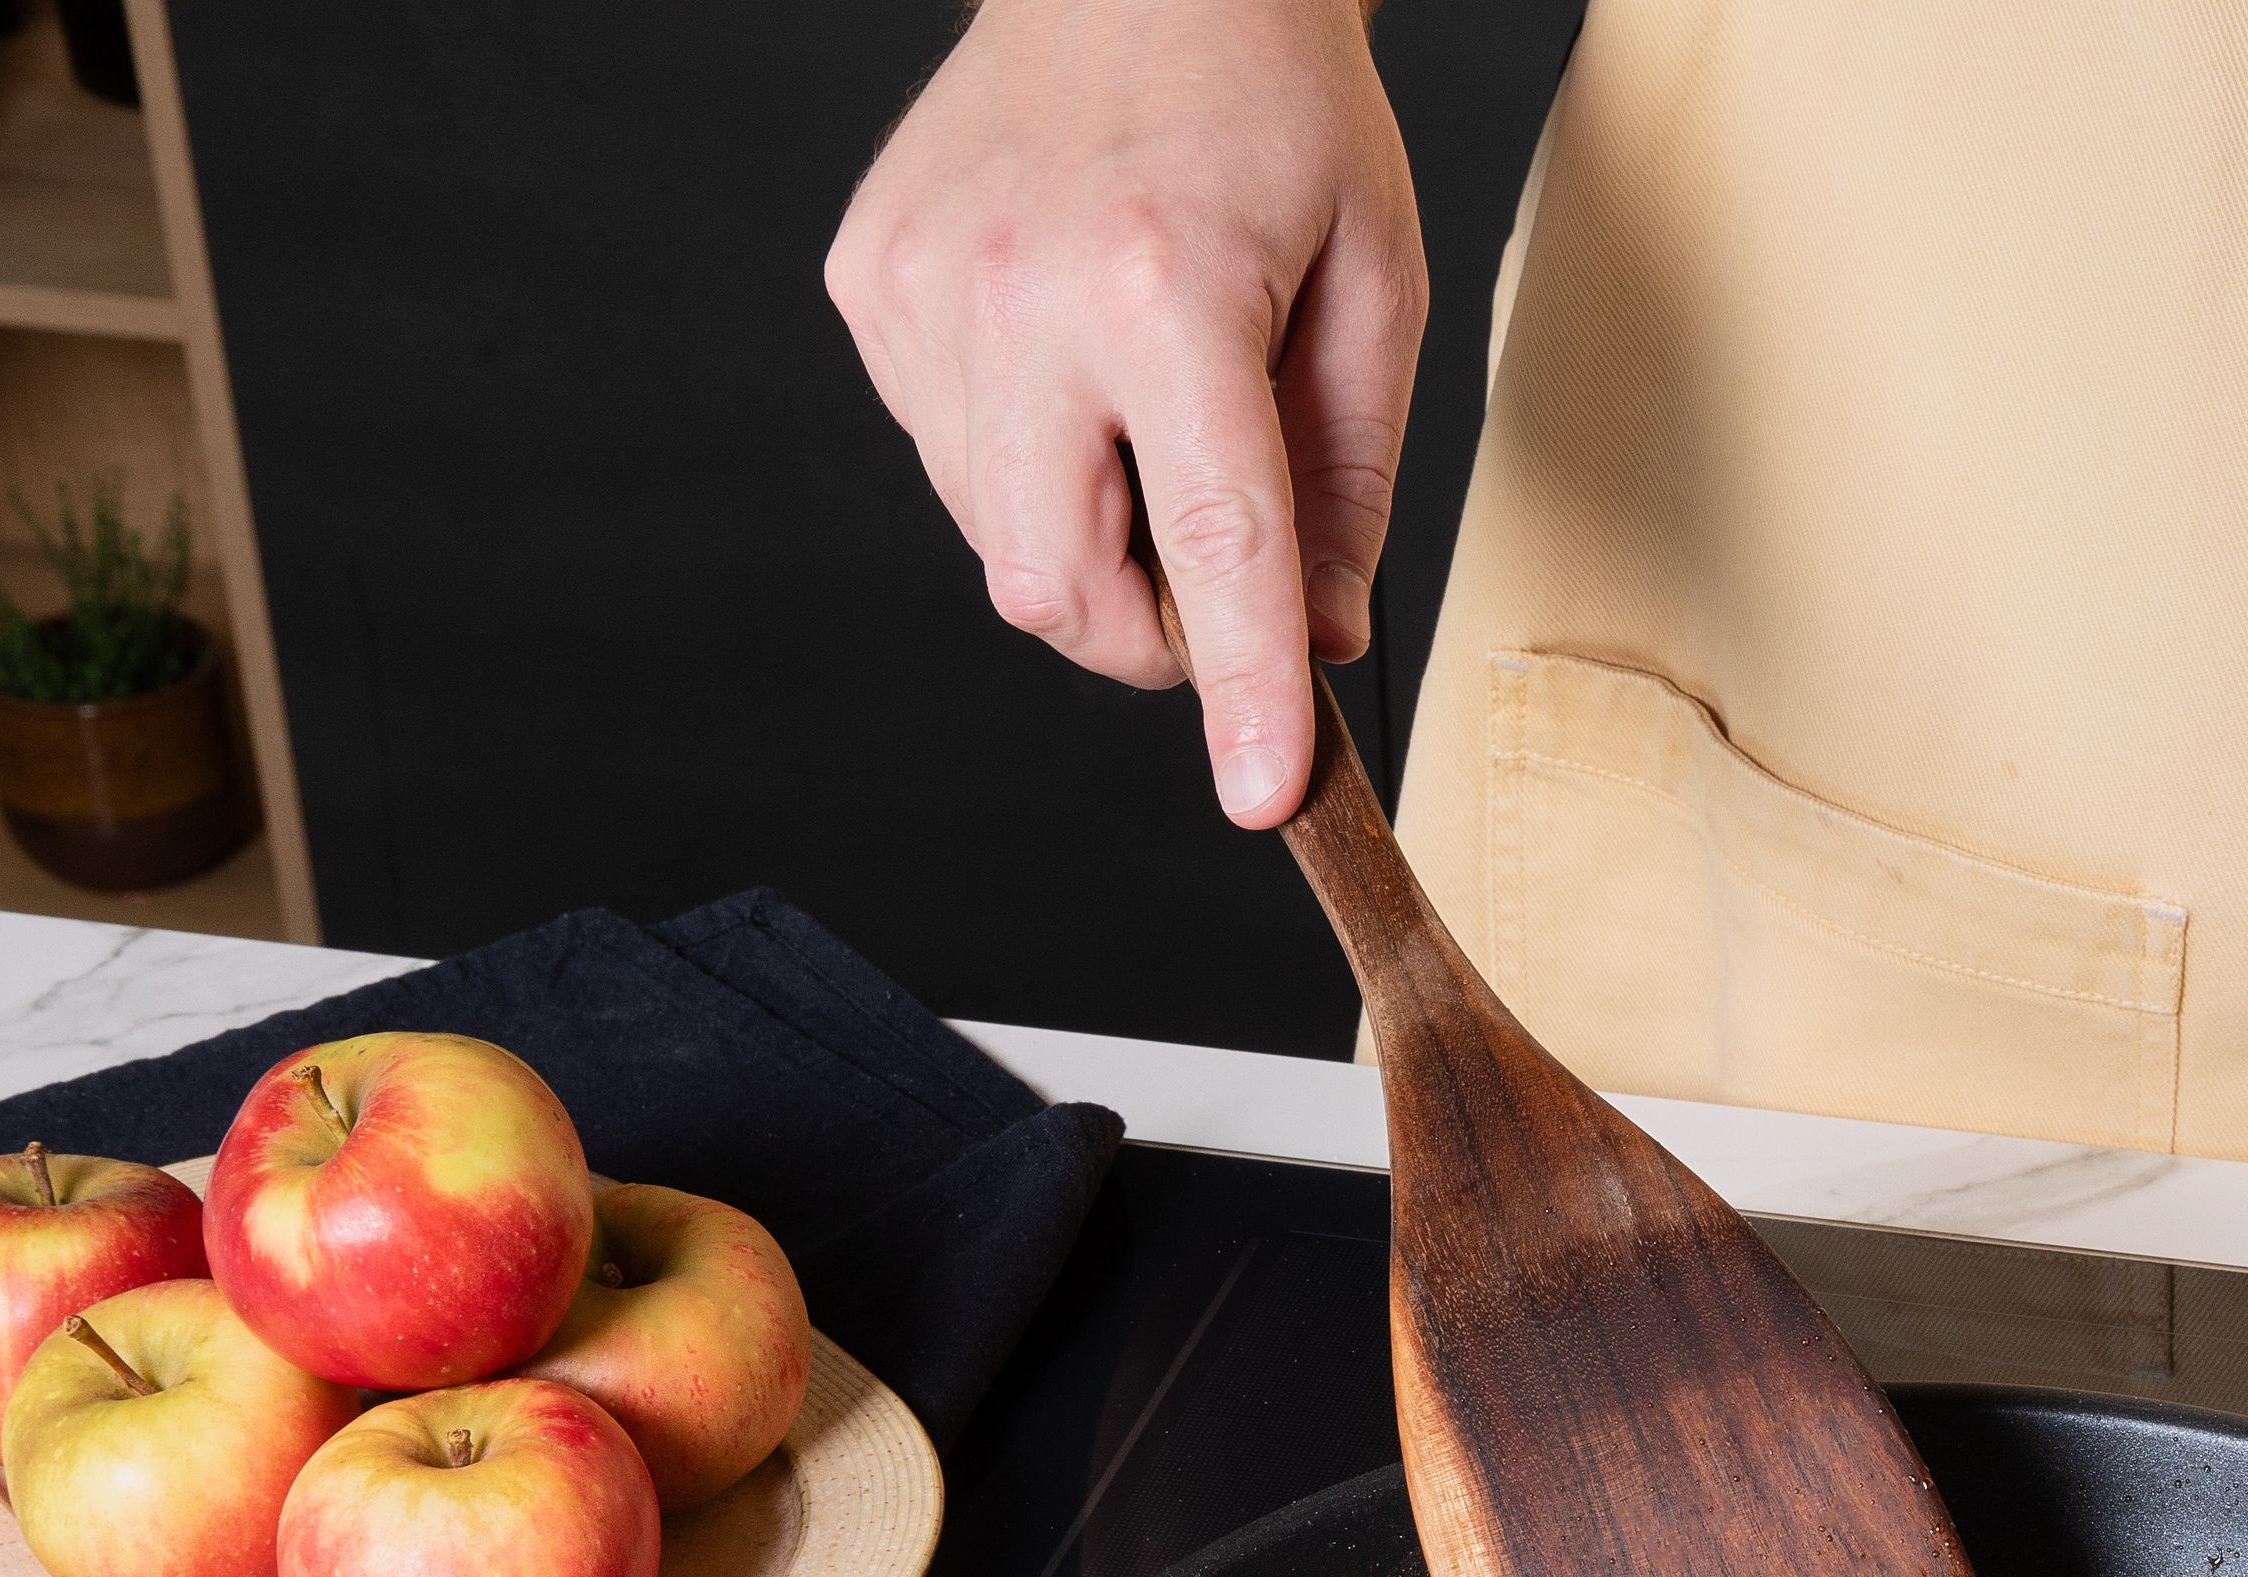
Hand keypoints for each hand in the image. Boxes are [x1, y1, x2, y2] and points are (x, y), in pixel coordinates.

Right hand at [826, 0, 1423, 826]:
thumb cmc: (1278, 110)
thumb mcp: (1377, 288)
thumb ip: (1351, 480)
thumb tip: (1318, 639)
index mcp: (1166, 292)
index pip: (1211, 545)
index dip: (1238, 688)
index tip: (1259, 795)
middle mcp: (1021, 295)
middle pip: (1057, 585)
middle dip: (1147, 637)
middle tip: (1218, 591)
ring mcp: (923, 290)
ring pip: (997, 540)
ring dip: (1087, 538)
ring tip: (1149, 414)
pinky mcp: (869, 283)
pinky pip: (948, 455)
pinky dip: (1024, 460)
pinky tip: (1073, 360)